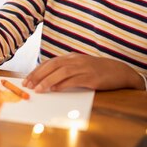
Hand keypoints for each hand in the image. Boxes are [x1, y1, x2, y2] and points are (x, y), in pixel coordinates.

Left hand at [22, 53, 144, 92]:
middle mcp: (76, 60)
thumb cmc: (98, 71)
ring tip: (38, 90)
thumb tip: (49, 82)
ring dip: (48, 81)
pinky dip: (63, 85)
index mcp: (72, 57)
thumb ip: (66, 72)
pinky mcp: (92, 78)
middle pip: (52, 66)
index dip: (37, 71)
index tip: (26, 80)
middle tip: (27, 85)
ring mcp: (84, 68)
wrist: (121, 71)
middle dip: (38, 76)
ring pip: (62, 72)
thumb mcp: (80, 67)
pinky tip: (55, 90)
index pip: (50, 62)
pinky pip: (75, 80)